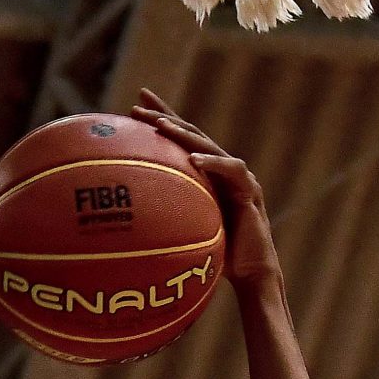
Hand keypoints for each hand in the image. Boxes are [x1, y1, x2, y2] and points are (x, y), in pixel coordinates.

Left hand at [133, 89, 280, 288]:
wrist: (250, 274)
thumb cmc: (218, 257)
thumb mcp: (186, 232)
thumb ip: (165, 219)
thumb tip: (127, 224)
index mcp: (207, 175)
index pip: (181, 141)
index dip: (160, 120)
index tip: (133, 106)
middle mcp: (221, 169)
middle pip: (191, 134)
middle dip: (165, 116)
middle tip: (138, 104)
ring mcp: (237, 178)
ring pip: (209, 145)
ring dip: (184, 133)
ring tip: (160, 126)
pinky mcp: (250, 191)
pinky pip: (232, 170)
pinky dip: (213, 163)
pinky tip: (193, 160)